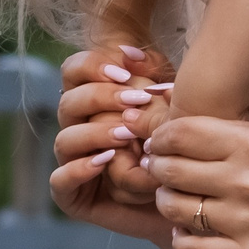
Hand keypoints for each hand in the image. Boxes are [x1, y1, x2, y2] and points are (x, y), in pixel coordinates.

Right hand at [58, 44, 174, 207]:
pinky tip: (105, 162)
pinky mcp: (72, 196)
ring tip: (127, 134)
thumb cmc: (179, 141)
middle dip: (102, 98)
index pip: (74, 70)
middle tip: (136, 101)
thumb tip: (130, 53)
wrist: (188, 195)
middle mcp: (77, 128)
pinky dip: (78, 170)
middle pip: (69, 102)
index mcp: (93, 100)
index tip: (125, 72)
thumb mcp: (172, 100)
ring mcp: (72, 162)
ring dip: (96, 134)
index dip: (94, 66)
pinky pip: (60, 180)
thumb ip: (152, 73)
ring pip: (65, 139)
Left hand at [145, 115, 248, 248]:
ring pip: (173, 209)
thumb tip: (184, 98)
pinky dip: (181, 237)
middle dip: (157, 167)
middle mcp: (246, 180)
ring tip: (174, 196)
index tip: (159, 142)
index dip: (160, 137)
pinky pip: (191, 245)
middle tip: (159, 168)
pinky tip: (187, 229)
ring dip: (166, 201)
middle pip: (170, 170)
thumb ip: (235, 116)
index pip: (181, 134)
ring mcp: (244, 220)